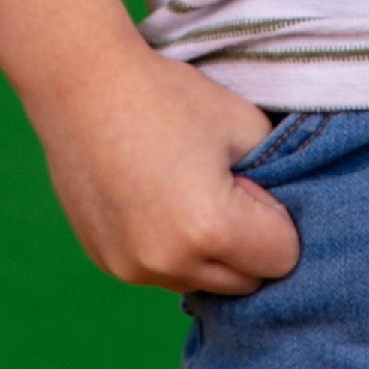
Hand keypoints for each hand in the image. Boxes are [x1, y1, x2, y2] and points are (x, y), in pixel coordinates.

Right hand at [28, 31, 304, 295]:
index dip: (277, 219)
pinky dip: (170, 250)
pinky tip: (153, 200)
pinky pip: (161, 273)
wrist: (82, 85)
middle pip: (244, 283)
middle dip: (248, 245)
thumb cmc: (168, 96)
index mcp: (209, 228)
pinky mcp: (107, 263)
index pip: (283, 258)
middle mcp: (169, 262)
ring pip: (201, 282)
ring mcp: (131, 268)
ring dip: (208, 254)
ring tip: (185, 193)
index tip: (252, 183)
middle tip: (223, 188)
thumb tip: (286, 213)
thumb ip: (278, 179)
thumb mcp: (245, 126)